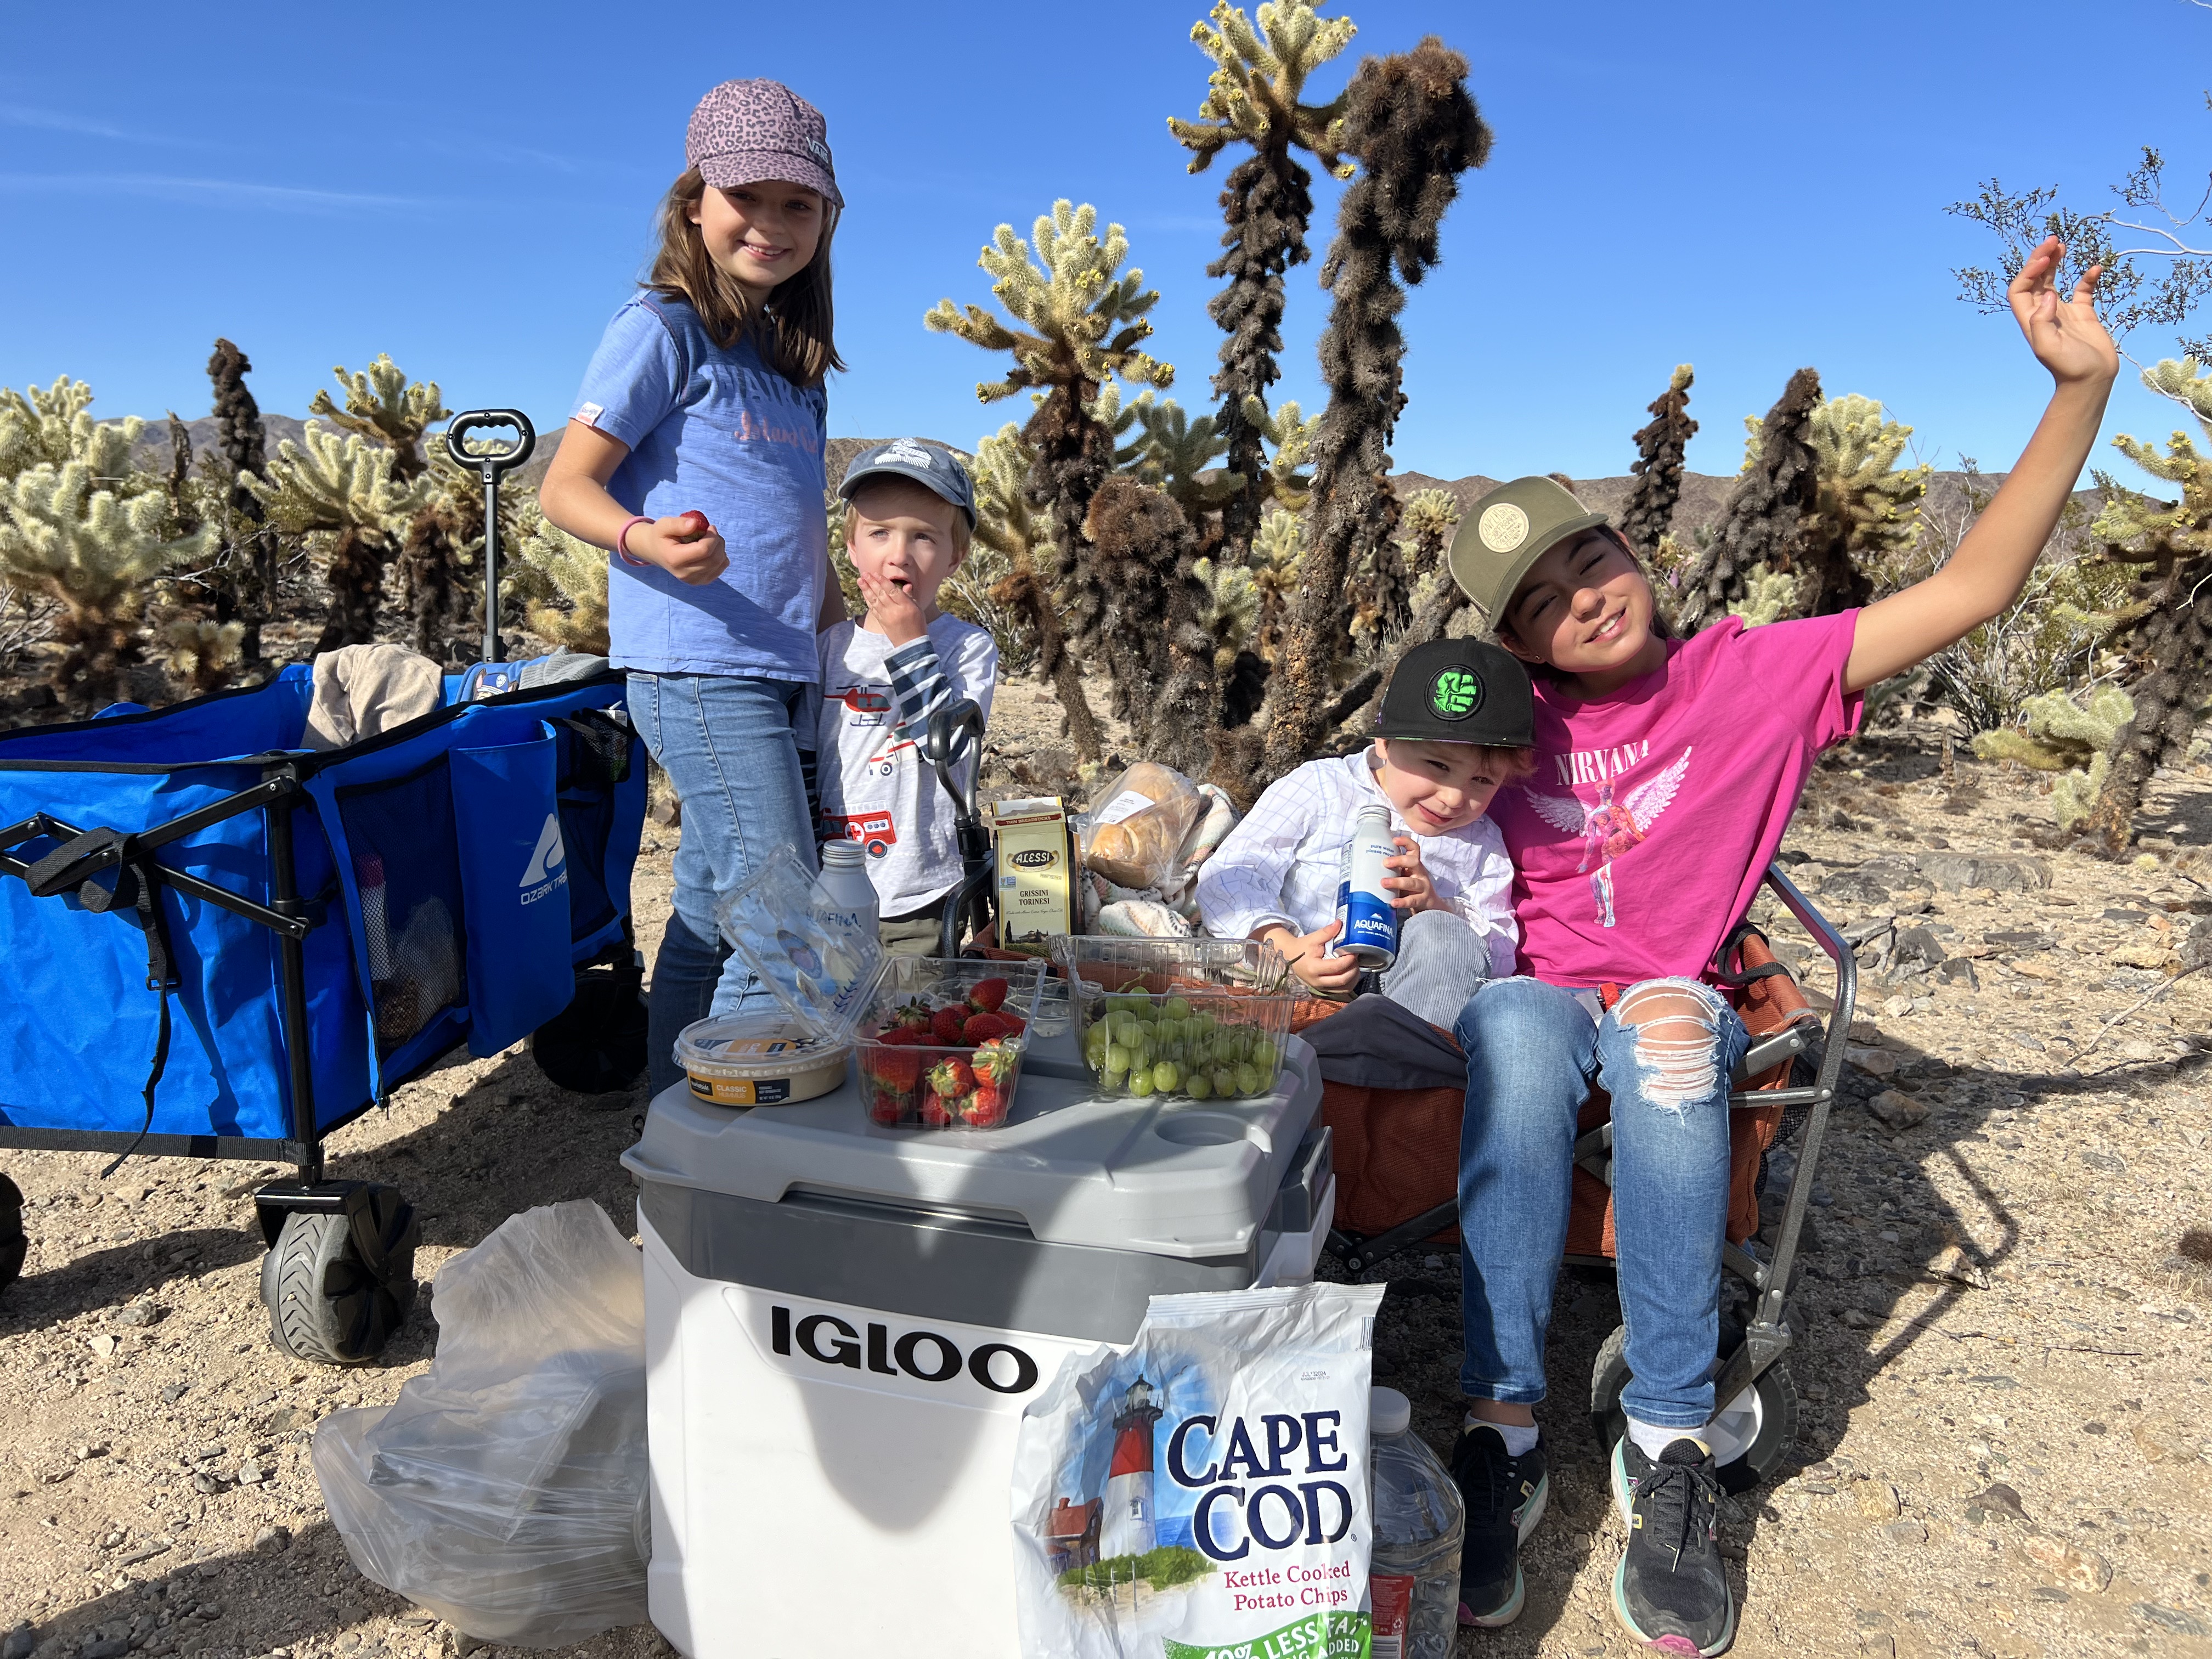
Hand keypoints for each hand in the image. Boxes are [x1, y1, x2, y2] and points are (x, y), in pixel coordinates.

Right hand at [633, 511, 727, 585]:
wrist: (656, 551)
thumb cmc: (661, 535)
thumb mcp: (664, 524)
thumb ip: (678, 524)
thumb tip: (695, 523)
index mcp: (674, 559)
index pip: (704, 550)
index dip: (712, 537)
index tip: (710, 527)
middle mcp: (684, 574)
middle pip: (714, 558)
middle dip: (718, 542)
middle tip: (711, 531)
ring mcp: (693, 580)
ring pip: (719, 564)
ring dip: (720, 548)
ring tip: (710, 540)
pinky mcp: (700, 581)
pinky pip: (720, 569)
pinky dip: (721, 557)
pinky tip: (712, 550)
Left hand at [856, 570, 928, 645]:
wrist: (911, 644)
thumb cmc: (917, 625)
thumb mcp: (918, 609)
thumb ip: (910, 597)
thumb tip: (906, 585)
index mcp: (906, 606)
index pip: (892, 591)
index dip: (883, 581)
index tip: (875, 574)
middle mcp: (895, 611)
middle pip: (881, 594)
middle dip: (872, 583)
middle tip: (864, 573)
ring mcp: (887, 617)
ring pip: (875, 600)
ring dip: (866, 589)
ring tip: (860, 580)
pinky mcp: (882, 622)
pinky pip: (873, 609)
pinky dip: (868, 600)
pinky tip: (864, 593)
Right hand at [1259, 922, 1364, 995]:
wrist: (1290, 957)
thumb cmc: (1301, 947)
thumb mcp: (1313, 938)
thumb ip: (1327, 932)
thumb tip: (1340, 923)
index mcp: (1314, 968)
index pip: (1336, 966)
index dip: (1348, 959)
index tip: (1354, 951)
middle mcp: (1317, 981)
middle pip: (1343, 980)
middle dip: (1353, 969)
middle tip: (1356, 958)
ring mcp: (1320, 987)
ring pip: (1344, 988)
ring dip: (1353, 977)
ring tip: (1354, 965)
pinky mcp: (1323, 989)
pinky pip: (1341, 990)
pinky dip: (1349, 982)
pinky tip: (1350, 972)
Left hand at [1381, 836, 1438, 913]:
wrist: (1430, 904)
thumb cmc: (1411, 888)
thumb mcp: (1405, 875)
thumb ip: (1393, 870)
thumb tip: (1368, 865)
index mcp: (1415, 865)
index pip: (1414, 849)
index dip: (1406, 842)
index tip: (1394, 840)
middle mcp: (1420, 873)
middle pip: (1414, 862)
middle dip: (1399, 860)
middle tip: (1385, 863)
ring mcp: (1423, 887)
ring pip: (1412, 882)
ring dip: (1397, 882)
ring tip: (1384, 882)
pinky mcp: (1422, 900)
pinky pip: (1412, 900)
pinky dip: (1402, 901)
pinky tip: (1393, 902)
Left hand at [2009, 236, 2117, 388]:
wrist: (2092, 379)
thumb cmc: (2069, 367)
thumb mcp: (2048, 347)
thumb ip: (2042, 321)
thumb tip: (2047, 295)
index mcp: (2031, 319)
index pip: (2019, 289)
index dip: (2028, 271)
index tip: (2044, 259)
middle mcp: (2044, 313)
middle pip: (2034, 280)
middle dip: (2040, 259)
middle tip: (2052, 240)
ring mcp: (2063, 311)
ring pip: (2054, 280)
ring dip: (2055, 263)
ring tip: (2062, 245)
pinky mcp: (2083, 313)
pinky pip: (2083, 289)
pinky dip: (2087, 277)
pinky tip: (2094, 269)